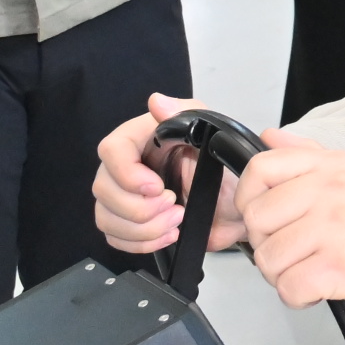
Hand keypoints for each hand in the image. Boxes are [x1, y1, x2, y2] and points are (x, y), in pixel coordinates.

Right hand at [94, 93, 233, 255]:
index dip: (127, 173)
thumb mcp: (214, 131)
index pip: (111, 150)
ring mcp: (125, 197)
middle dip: (140, 208)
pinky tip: (168, 235)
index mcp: (142, 138)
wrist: (241, 205)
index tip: (157, 187)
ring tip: (177, 222)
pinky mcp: (131, 224)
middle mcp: (127, 166)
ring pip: (106, 217)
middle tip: (176, 207)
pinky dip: (141, 242)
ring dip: (143, 228)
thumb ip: (185, 114)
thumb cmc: (228, 165)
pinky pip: (115, 237)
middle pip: (103, 189)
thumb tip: (157, 102)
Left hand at [238, 133, 344, 320]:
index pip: (259, 169)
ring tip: (312, 271)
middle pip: (257, 220)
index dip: (247, 199)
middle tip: (295, 253)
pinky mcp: (339, 266)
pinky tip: (321, 289)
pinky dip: (300, 297)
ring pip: (269, 259)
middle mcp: (330, 190)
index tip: (264, 219)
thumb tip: (268, 136)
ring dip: (284, 276)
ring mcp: (334, 227)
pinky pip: (289, 288)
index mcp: (330, 167)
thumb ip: (307, 155)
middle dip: (268, 246)